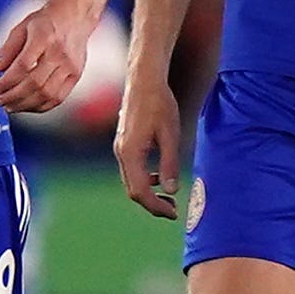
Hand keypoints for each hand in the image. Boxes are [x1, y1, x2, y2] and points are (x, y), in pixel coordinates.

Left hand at [0, 0, 96, 114]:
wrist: (76, 16)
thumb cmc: (46, 21)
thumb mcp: (22, 27)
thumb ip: (8, 49)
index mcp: (44, 37)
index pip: (24, 66)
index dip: (8, 81)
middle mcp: (59, 53)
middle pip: (35, 83)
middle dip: (14, 96)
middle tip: (0, 100)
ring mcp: (70, 66)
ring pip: (47, 94)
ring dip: (26, 105)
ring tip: (11, 106)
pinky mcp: (76, 75)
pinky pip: (58, 98)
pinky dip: (41, 106)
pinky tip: (28, 106)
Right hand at [114, 74, 182, 217]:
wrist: (144, 80)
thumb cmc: (160, 104)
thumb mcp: (170, 135)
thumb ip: (169, 164)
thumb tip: (171, 191)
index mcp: (131, 153)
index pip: (140, 191)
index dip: (156, 206)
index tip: (174, 213)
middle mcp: (121, 153)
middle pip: (133, 190)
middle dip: (152, 204)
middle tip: (174, 210)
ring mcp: (120, 148)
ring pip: (131, 181)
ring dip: (149, 193)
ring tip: (170, 197)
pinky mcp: (124, 143)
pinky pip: (131, 170)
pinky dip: (145, 179)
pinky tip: (160, 177)